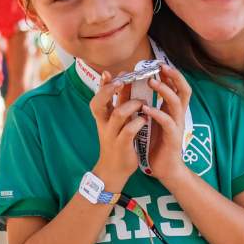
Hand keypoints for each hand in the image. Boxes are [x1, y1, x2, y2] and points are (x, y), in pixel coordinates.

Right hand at [89, 72, 145, 191]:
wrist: (113, 171)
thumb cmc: (117, 143)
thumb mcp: (115, 123)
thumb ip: (119, 105)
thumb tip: (124, 84)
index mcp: (102, 118)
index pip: (97, 97)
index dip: (101, 85)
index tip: (108, 72)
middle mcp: (104, 124)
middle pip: (99, 103)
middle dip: (110, 90)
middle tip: (123, 81)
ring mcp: (112, 135)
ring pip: (118, 114)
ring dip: (132, 105)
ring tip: (143, 102)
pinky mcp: (122, 145)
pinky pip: (129, 130)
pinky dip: (138, 122)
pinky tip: (145, 119)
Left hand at [140, 65, 193, 185]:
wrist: (164, 169)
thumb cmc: (157, 144)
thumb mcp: (153, 120)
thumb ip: (151, 105)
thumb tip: (140, 89)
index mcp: (173, 110)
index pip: (177, 86)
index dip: (171, 73)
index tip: (159, 62)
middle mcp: (178, 115)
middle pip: (184, 90)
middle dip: (174, 76)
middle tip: (161, 66)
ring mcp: (177, 126)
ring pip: (177, 103)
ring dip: (164, 91)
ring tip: (151, 82)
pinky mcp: (173, 138)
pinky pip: (168, 123)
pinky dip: (157, 114)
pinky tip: (145, 109)